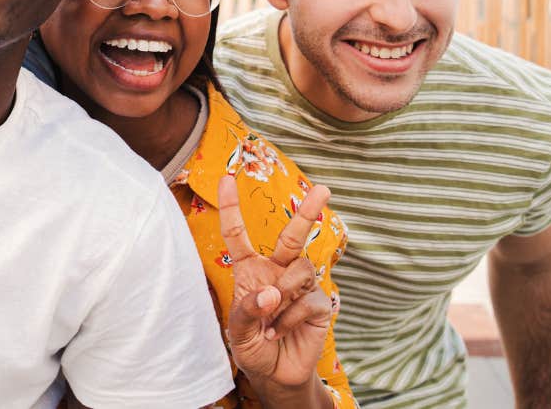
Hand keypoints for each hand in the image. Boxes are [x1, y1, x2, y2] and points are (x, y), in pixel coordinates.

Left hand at [218, 175, 333, 388]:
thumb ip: (248, 310)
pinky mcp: (317, 304)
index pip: (238, 234)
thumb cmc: (252, 346)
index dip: (232, 207)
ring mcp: (299, 287)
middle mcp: (276, 272)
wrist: (275, 374)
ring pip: (300, 269)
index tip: (227, 177)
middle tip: (323, 189)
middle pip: (291, 236)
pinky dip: (291, 317)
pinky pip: (308, 299)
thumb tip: (272, 292)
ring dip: (284, 294)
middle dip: (307, 212)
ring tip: (271, 320)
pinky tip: (281, 331)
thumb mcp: (237, 331)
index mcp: (250, 271)